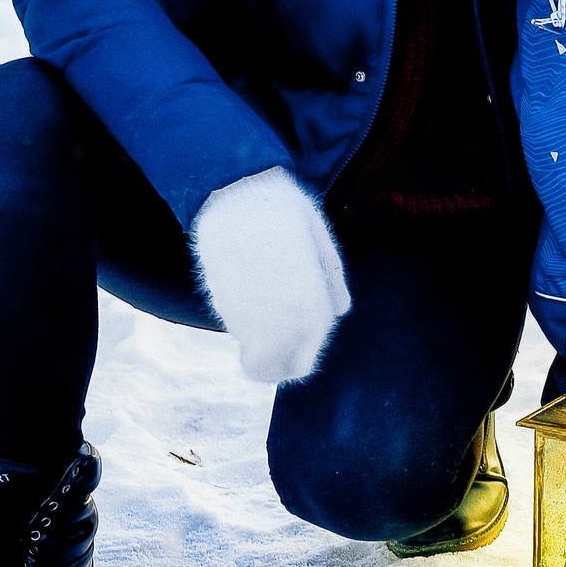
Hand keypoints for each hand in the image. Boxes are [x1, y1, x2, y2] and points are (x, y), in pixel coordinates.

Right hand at [190, 169, 350, 383]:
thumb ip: (332, 282)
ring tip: (269, 324)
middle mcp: (282, 320)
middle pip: (280, 368)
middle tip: (284, 354)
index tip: (303, 350)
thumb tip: (340, 311)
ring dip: (264, 349)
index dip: (305, 355)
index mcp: (312, 306)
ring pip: (257, 355)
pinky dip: (246, 334)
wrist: (238, 198)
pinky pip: (238, 334)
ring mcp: (250, 315)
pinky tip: (252, 313)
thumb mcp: (321, 244)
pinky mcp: (224, 304)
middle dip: (283, 364)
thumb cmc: (287, 215)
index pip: (306, 354)